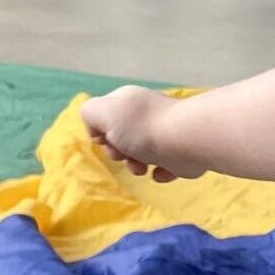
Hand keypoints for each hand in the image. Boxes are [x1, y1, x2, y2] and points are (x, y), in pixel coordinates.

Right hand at [79, 86, 205, 181]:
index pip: (106, 117)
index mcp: (129, 102)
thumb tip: (101, 131)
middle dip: (118, 152)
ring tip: (143, 168)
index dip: (102, 132)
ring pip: (142, 155)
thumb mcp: (100, 111)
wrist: (185, 141)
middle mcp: (148, 115)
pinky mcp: (182, 154)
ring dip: (136, 166)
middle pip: (123, 139)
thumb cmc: (140, 127)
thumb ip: (89, 113)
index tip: (106, 140)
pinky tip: (160, 171)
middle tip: (125, 155)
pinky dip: (160, 173)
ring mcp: (167, 134)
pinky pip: (164, 168)